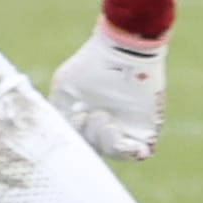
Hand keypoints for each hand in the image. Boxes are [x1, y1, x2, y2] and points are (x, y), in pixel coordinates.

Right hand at [49, 22, 165, 159]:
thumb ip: (58, 113)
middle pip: (96, 150)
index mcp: (85, 119)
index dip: (76, 138)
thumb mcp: (65, 87)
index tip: (78, 116)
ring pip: (116, 154)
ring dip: (109, 144)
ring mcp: (126, 129)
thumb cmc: (92, 64)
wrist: (125, 48)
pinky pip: (141, 153)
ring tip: (107, 120)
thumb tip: (55, 136)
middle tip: (96, 114)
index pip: (79, 142)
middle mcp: (105, 126)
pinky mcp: (147, 128)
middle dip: (93, 136)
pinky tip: (126, 142)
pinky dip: (132, 152)